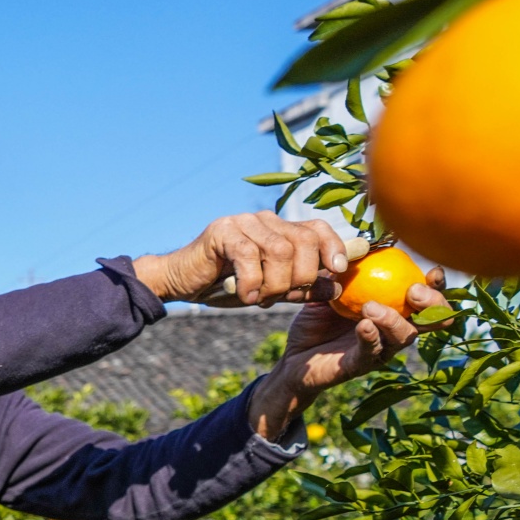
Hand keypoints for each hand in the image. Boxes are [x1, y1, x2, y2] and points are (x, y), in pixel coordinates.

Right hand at [131, 213, 357, 305]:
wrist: (181, 281)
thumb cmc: (226, 285)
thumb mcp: (271, 290)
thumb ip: (301, 288)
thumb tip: (336, 289)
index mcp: (280, 230)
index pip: (317, 228)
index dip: (334, 246)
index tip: (338, 270)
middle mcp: (265, 220)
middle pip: (304, 241)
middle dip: (301, 276)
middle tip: (282, 297)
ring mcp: (243, 222)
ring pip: (280, 250)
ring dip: (275, 284)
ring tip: (260, 299)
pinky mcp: (222, 230)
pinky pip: (248, 255)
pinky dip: (251, 282)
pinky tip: (245, 296)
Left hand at [245, 280, 447, 438]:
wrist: (293, 355)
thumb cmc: (318, 318)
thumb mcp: (330, 286)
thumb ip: (346, 266)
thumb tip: (361, 242)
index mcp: (395, 307)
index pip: (428, 296)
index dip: (437, 285)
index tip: (433, 271)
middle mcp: (396, 329)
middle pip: (433, 320)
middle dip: (431, 304)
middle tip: (413, 291)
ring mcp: (381, 349)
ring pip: (404, 336)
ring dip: (392, 319)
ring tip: (370, 307)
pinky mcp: (360, 364)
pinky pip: (371, 351)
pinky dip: (370, 337)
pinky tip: (363, 325)